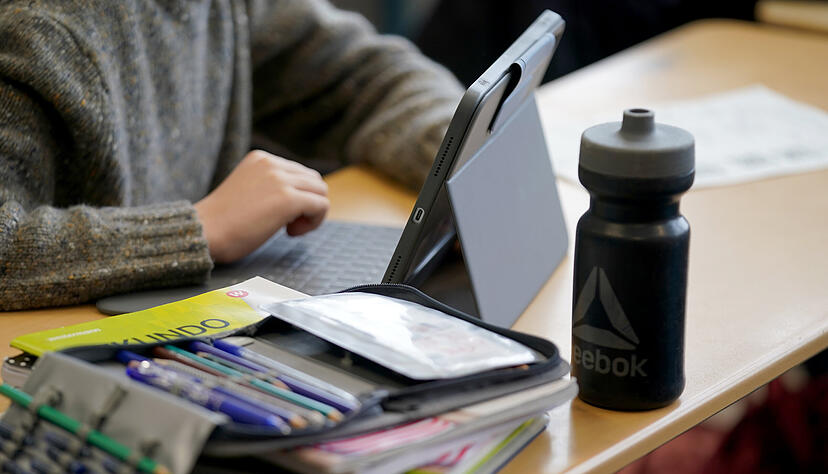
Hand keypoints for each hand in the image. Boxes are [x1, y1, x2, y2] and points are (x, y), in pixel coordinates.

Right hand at [194, 150, 328, 262]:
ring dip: (312, 213)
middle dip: (308, 204)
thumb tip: (302, 198)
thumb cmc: (222, 222)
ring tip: (289, 228)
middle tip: (287, 224)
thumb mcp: (248, 190)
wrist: (203, 232)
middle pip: (314, 180)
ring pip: (321, 191)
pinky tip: (290, 233)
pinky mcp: (288, 199)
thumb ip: (271, 186)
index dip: (297, 197)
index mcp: (261, 158)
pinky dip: (314, 222)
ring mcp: (280, 179)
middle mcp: (272, 163)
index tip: (279, 216)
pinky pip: (322, 205)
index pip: (299, 172)